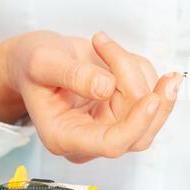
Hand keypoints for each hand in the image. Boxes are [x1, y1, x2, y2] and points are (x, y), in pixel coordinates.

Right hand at [2, 31, 181, 162]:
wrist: (37, 58)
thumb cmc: (32, 64)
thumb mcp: (42, 62)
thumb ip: (72, 75)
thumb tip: (105, 87)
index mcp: (65, 136)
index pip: (111, 144)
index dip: (136, 124)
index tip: (152, 98)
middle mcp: (92, 136)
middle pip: (140, 131)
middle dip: (148, 94)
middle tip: (157, 69)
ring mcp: (111, 124)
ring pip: (149, 109)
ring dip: (137, 71)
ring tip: (104, 46)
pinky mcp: (126, 110)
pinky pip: (150, 92)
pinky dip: (141, 69)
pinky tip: (115, 56)